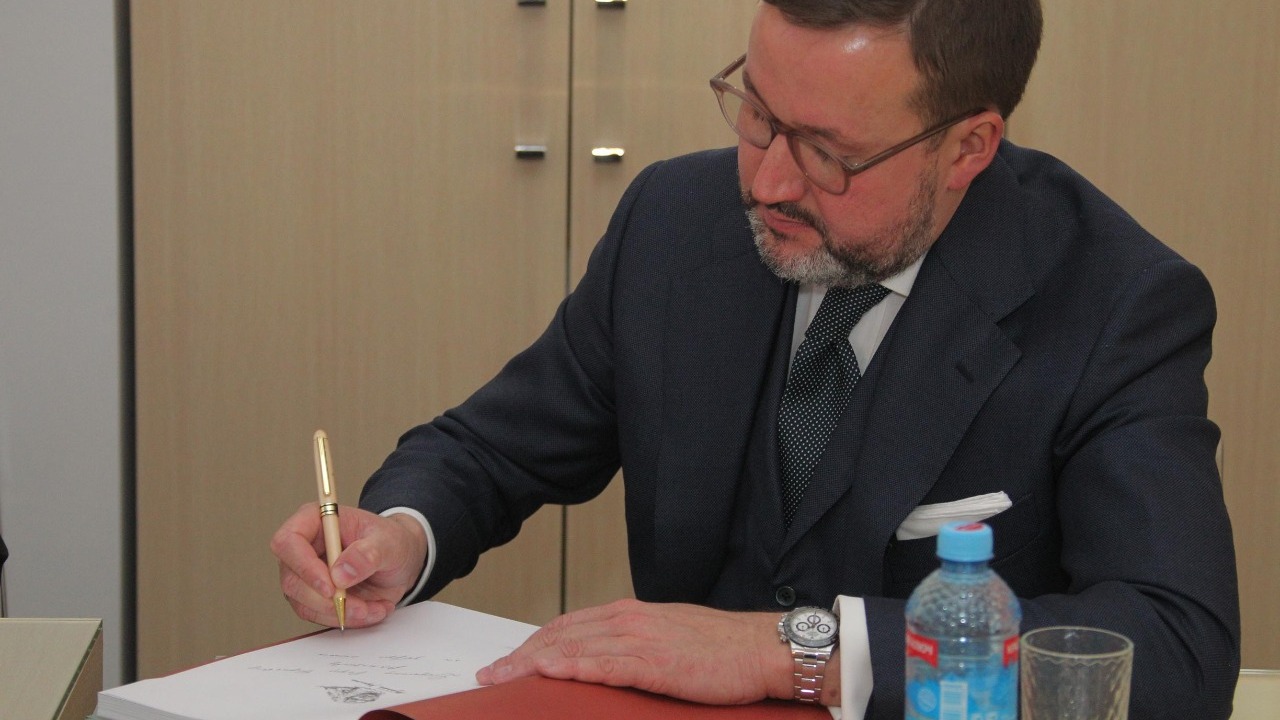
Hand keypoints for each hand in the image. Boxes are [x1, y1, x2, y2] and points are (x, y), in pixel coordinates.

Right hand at [271, 503, 426, 628]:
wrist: (401, 560)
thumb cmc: (391, 541)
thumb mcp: (389, 541)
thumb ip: (368, 553)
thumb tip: (340, 573)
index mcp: (314, 521)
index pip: (288, 542)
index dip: (304, 567)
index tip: (331, 586)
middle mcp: (303, 549)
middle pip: (292, 581)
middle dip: (326, 600)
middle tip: (360, 606)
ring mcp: (306, 576)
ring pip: (304, 604)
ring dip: (340, 613)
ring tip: (374, 608)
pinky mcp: (315, 597)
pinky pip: (320, 616)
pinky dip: (347, 618)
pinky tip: (372, 610)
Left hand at [475, 599, 794, 704]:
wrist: (763, 649)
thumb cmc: (724, 649)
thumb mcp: (669, 640)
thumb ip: (635, 648)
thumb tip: (607, 663)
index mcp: (631, 615)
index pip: (568, 626)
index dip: (533, 643)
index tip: (508, 660)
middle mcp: (630, 620)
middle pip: (561, 635)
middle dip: (521, 655)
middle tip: (490, 674)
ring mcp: (641, 639)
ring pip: (574, 647)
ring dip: (532, 662)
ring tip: (502, 678)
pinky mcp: (656, 662)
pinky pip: (604, 663)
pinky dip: (573, 666)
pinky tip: (549, 671)